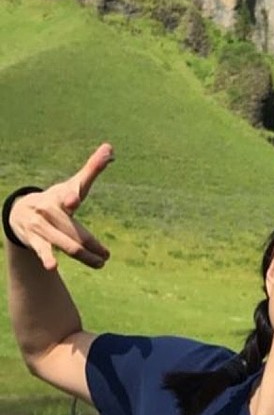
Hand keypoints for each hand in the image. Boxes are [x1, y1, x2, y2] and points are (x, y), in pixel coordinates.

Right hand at [9, 143, 113, 270]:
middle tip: (106, 255)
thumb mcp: (72, 184)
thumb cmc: (56, 198)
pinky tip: (52, 267)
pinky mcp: (34, 239)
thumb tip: (110, 148)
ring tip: (100, 263)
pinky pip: (42, 249)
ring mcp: (40, 226)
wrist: (21, 210)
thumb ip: (92, 169)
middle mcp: (48, 210)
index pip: (67, 195)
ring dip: (84, 255)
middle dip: (91, 244)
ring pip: (65, 243)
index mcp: (60, 195)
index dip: (71, 196)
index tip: (74, 199)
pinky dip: (46, 257)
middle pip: (73, 229)